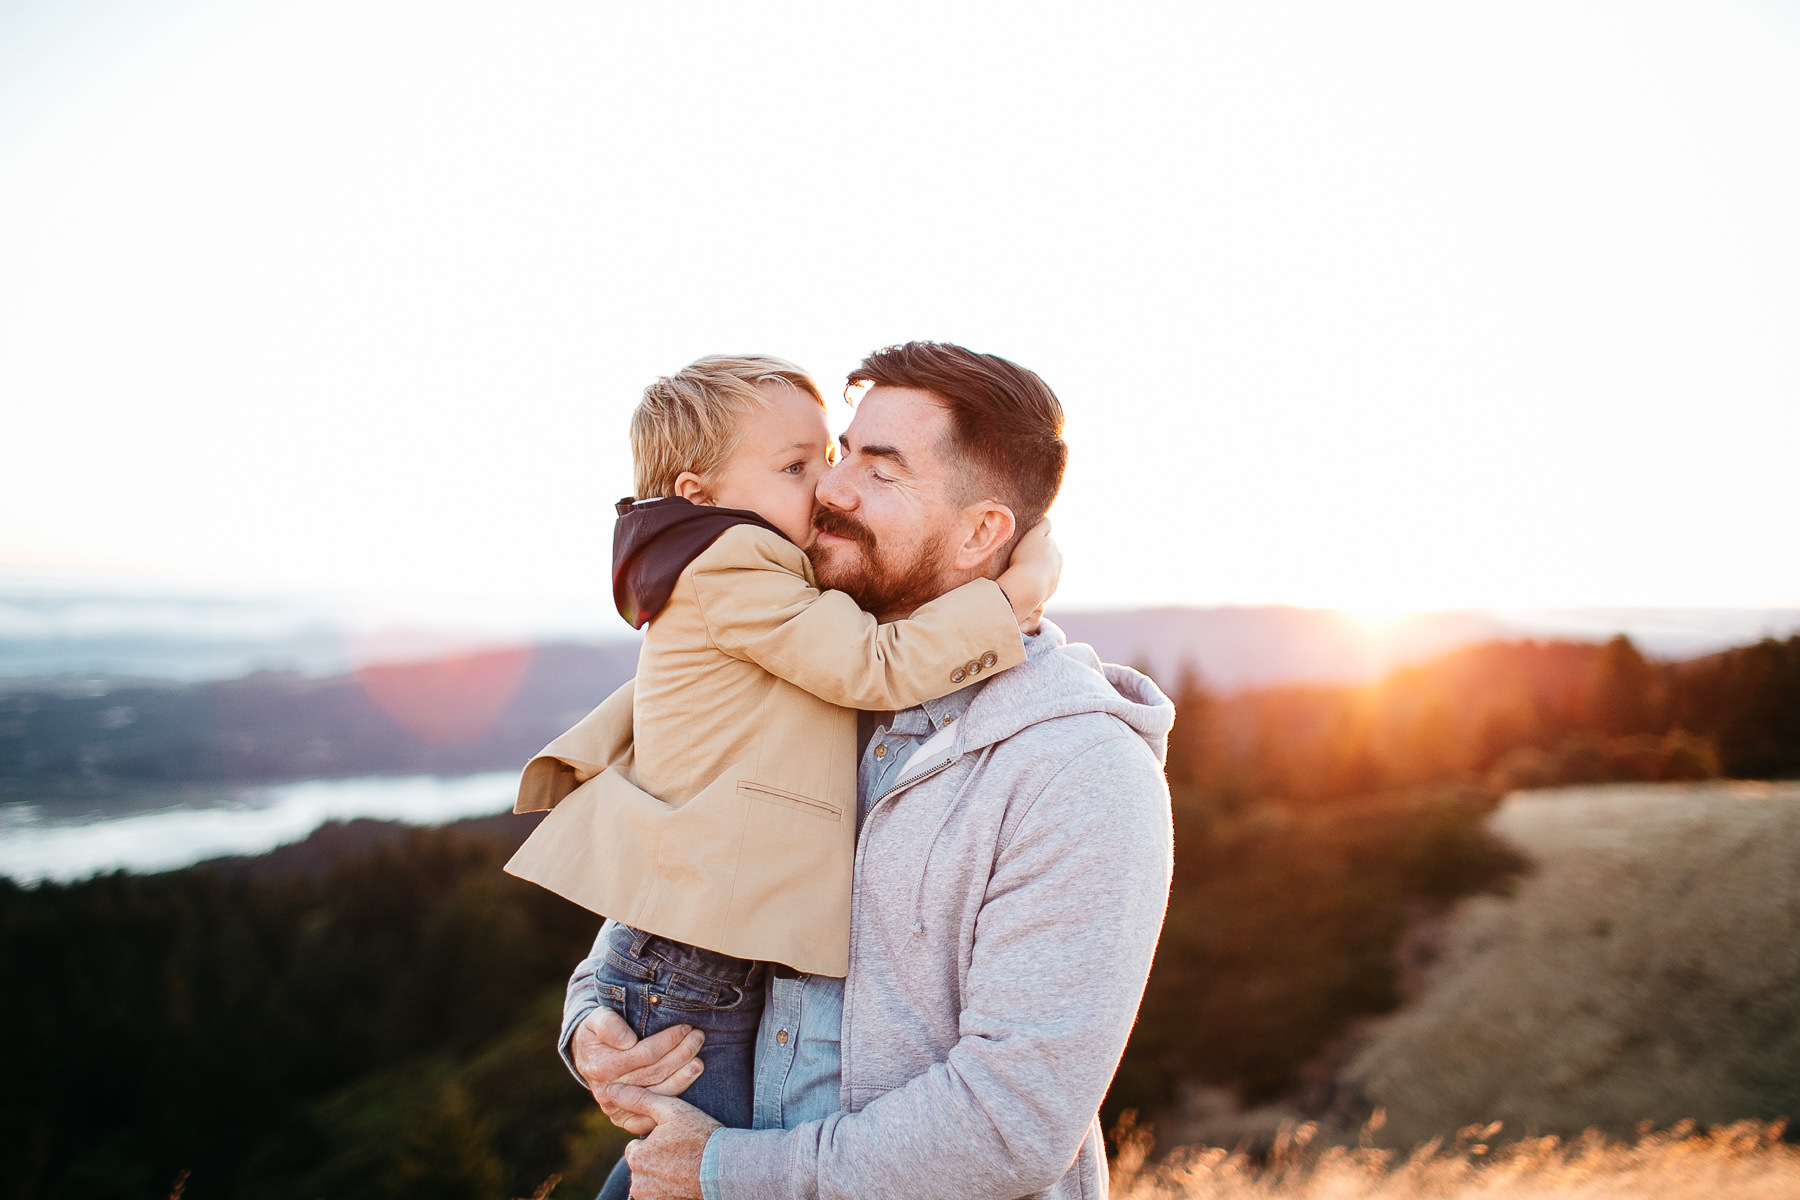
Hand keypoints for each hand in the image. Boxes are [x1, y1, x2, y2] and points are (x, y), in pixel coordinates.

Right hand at [571, 1007, 705, 1133]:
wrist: (586, 1057)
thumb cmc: (596, 1033)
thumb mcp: (596, 1019)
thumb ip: (609, 1025)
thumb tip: (627, 1041)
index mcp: (602, 1067)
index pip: (646, 1054)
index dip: (669, 1040)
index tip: (685, 1027)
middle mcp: (610, 1091)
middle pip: (656, 1073)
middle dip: (682, 1054)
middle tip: (698, 1038)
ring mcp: (618, 1108)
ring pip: (660, 1094)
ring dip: (684, 1076)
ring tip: (699, 1061)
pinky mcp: (626, 1119)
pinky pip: (655, 1114)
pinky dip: (674, 1100)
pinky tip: (687, 1083)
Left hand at [611, 1085, 718, 1199]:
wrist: (725, 1169)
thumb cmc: (699, 1136)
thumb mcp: (671, 1109)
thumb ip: (639, 1099)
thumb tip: (611, 1090)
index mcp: (636, 1156)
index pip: (636, 1147)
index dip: (655, 1141)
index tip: (674, 1139)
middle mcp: (638, 1183)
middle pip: (642, 1165)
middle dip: (656, 1158)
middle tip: (682, 1152)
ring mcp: (650, 1198)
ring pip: (650, 1180)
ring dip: (662, 1174)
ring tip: (685, 1165)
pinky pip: (659, 1194)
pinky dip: (669, 1188)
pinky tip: (685, 1178)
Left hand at [997, 519, 1060, 632]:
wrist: (1027, 586)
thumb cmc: (1027, 602)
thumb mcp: (1034, 613)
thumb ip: (1033, 617)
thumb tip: (1031, 625)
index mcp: (1055, 574)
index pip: (1051, 564)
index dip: (1041, 564)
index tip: (1032, 567)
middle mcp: (1058, 559)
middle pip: (1050, 550)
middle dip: (1040, 550)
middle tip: (1025, 555)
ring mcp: (1051, 546)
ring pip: (1047, 539)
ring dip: (1037, 540)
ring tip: (1024, 544)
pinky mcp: (1042, 535)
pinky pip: (1046, 524)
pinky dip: (1042, 524)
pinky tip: (1035, 524)